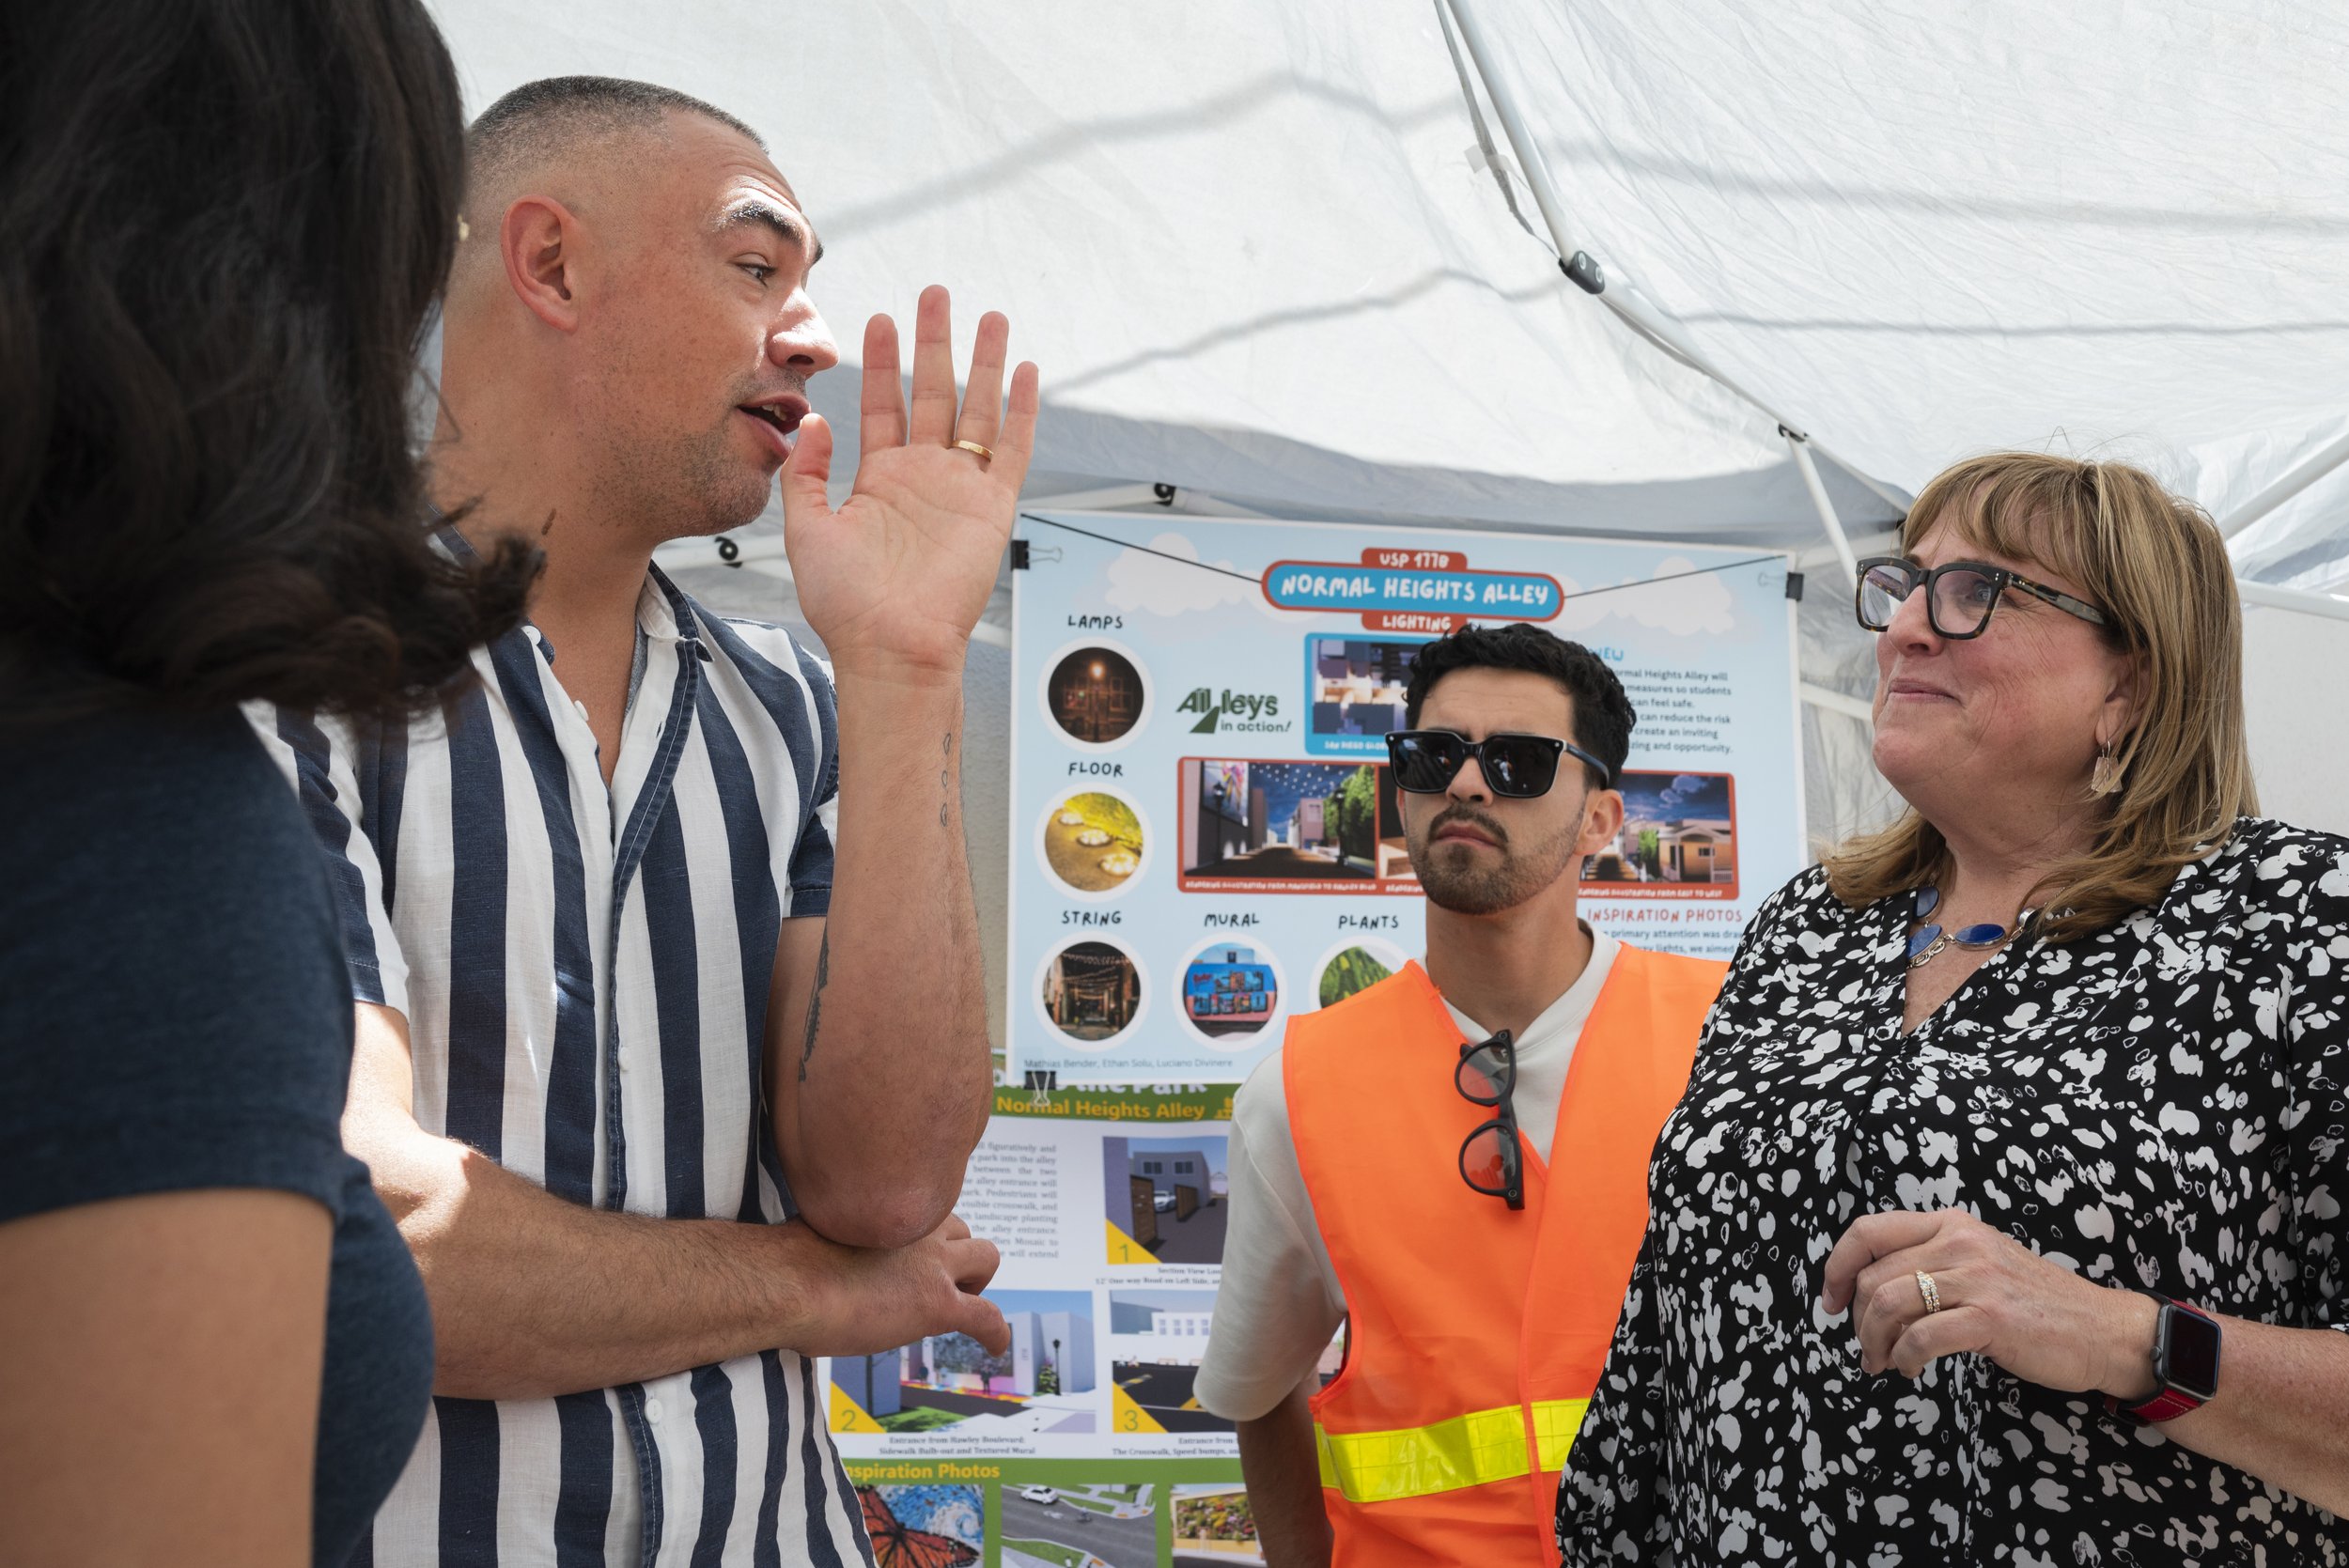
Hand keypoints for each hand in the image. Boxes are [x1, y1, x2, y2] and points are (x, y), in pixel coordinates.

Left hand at [780, 285, 1039, 681]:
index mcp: (879, 478)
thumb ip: (806, 473)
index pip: (882, 404)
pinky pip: (1013, 449)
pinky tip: (1025, 371)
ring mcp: (960, 488)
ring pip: (977, 409)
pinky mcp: (993, 507)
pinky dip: (1022, 410)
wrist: (890, 646)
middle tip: (935, 293)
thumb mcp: (805, 529)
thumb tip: (811, 419)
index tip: (879, 317)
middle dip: (934, 341)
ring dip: (983, 363)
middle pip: (932, 392)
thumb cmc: (846, 603)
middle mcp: (922, 476)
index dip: (881, 361)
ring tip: (990, 316)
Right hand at [791, 1213, 1008, 1357]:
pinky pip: (986, 1316)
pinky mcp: (939, 1304)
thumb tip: (816, 1253)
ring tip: (961, 1306)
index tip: (914, 1257)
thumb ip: (837, 1238)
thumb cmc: (787, 1263)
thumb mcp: (817, 1232)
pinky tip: (995, 1346)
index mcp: (890, 1208)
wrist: (788, 1284)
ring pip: (986, 1259)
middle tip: (936, 1283)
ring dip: (976, 1283)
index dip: (924, 1237)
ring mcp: (934, 1266)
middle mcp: (919, 1228)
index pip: (926, 1212)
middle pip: (961, 1231)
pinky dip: (995, 1332)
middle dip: (955, 1256)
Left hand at [1819, 1208, 2156, 1397]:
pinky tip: (1911, 1369)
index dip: (1838, 1266)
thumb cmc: (2035, 1304)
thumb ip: (1931, 1263)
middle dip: (1857, 1320)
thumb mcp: (1979, 1262)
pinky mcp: (1990, 1317)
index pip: (1869, 1231)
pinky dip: (1904, 1358)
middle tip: (1866, 1349)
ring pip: (1889, 1305)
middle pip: (1873, 1276)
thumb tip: (1869, 1290)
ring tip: (1883, 1363)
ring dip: (1874, 1343)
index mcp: (1950, 1224)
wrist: (2102, 1330)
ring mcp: (1976, 1278)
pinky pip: (1921, 1337)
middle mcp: (1959, 1242)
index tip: (1830, 1300)